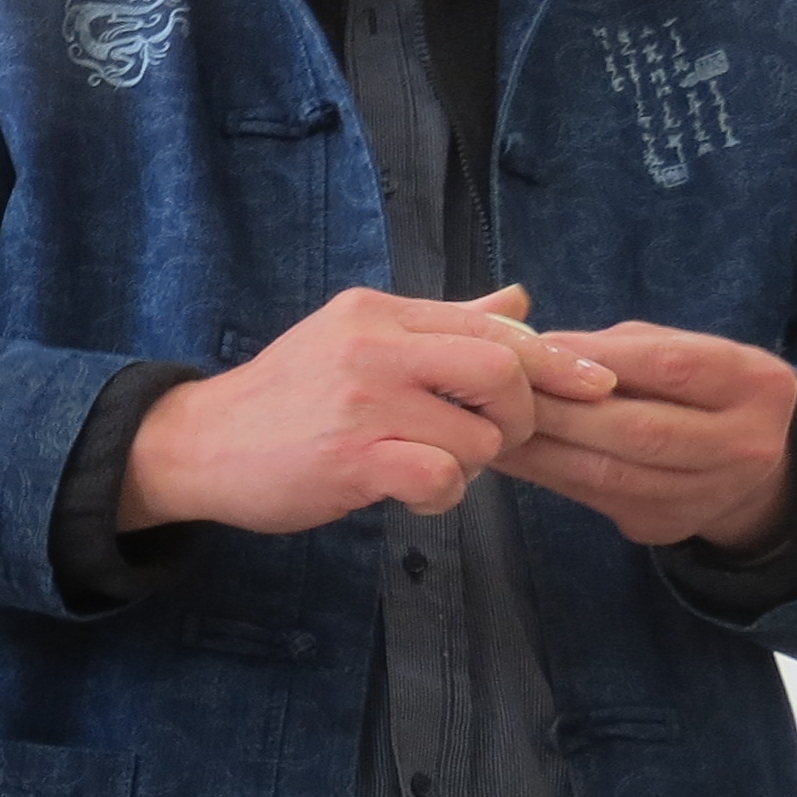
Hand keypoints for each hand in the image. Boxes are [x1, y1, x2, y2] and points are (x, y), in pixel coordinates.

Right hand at [122, 285, 616, 535]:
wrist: (199, 444)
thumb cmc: (287, 398)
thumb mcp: (357, 341)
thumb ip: (442, 324)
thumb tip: (519, 301)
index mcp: (379, 312)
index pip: (493, 328)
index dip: (555, 361)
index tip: (596, 385)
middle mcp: (372, 347)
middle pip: (503, 373)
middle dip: (521, 418)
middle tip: (496, 441)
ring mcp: (361, 403)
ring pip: (477, 438)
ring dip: (471, 466)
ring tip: (428, 467)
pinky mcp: (350, 459)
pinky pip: (441, 479)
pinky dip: (442, 495)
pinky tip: (410, 493)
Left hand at [496, 322, 796, 548]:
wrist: (748, 471)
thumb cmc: (698, 389)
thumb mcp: (681, 350)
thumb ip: (619, 348)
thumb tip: (538, 348)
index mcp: (755, 384)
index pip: (670, 366)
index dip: (597, 360)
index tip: (539, 349)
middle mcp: (744, 445)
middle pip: (639, 430)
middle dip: (560, 411)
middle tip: (501, 393)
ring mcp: (708, 495)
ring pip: (610, 474)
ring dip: (540, 450)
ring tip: (491, 426)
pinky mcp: (666, 525)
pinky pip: (595, 498)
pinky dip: (545, 474)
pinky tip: (509, 455)